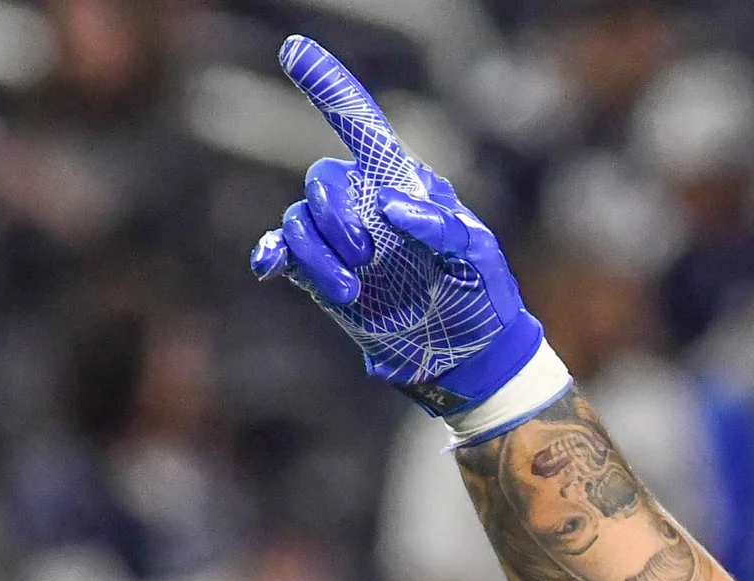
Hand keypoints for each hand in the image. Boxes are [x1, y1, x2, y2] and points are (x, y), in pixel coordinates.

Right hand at [249, 37, 546, 417]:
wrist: (468, 357)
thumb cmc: (483, 298)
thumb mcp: (478, 256)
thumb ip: (442, 225)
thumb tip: (388, 205)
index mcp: (403, 185)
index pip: (361, 126)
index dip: (329, 87)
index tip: (295, 50)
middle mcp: (365, 205)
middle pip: (322, 179)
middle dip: (334, 215)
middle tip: (367, 256)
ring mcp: (342, 241)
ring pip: (299, 220)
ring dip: (317, 253)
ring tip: (350, 291)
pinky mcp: (323, 277)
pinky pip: (283, 252)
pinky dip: (273, 255)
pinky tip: (271, 266)